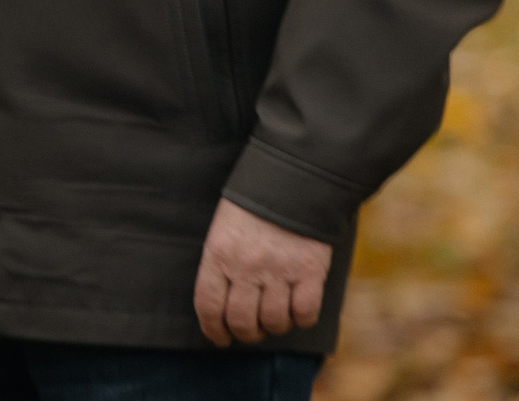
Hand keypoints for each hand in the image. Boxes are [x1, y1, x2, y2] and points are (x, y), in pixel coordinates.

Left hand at [193, 199, 330, 346]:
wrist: (292, 181)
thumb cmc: (252, 206)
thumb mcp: (223, 230)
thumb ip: (220, 264)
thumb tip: (220, 305)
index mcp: (218, 254)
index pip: (208, 306)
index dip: (213, 329)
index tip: (220, 338)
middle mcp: (246, 267)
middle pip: (241, 321)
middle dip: (245, 333)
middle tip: (251, 330)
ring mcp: (279, 271)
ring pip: (274, 321)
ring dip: (274, 327)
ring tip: (274, 317)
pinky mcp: (310, 272)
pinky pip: (305, 313)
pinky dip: (301, 318)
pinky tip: (298, 309)